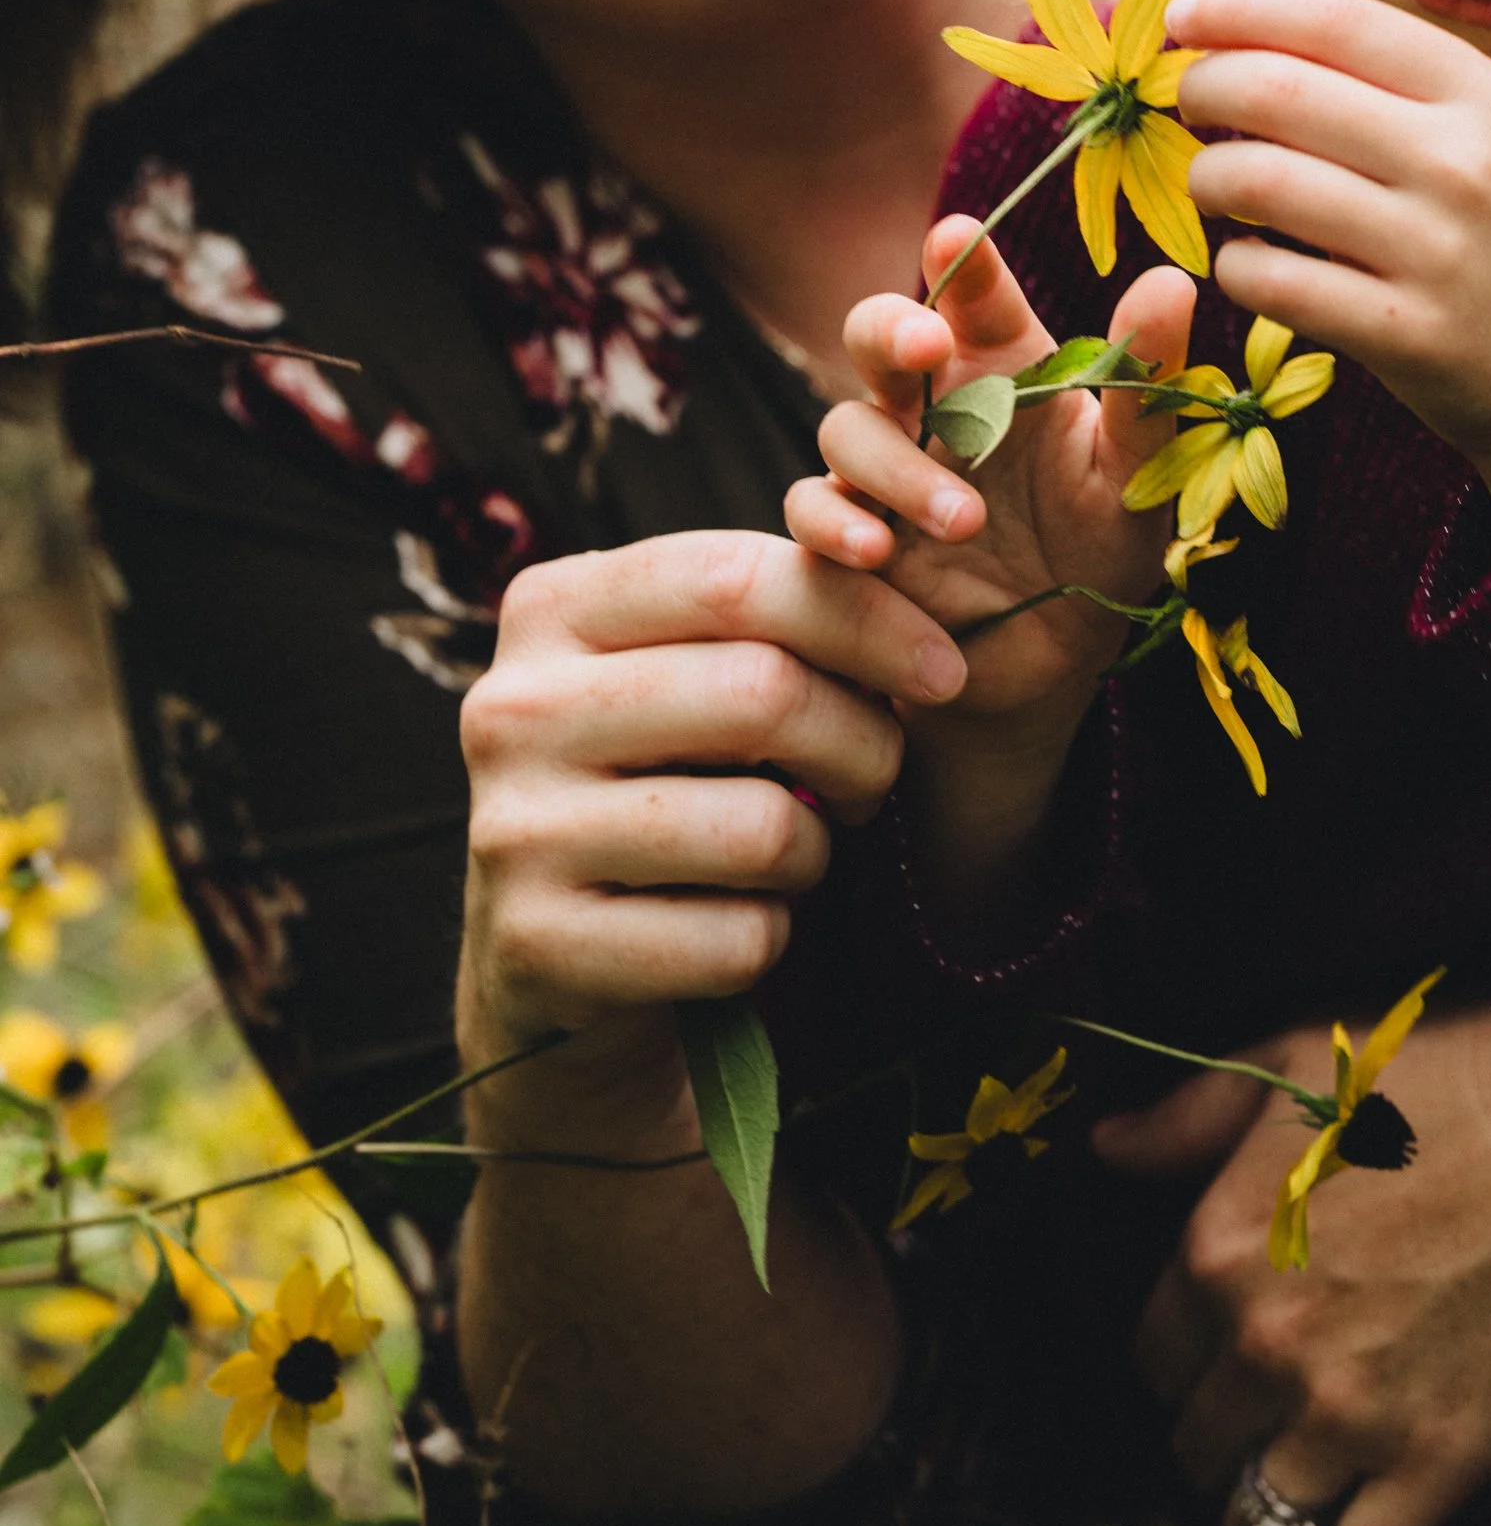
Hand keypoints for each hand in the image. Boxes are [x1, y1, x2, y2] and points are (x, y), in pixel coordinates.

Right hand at [456, 527, 957, 1146]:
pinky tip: (735, 925)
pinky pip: (737, 939)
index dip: (867, 616)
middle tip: (876, 779)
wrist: (554, 958)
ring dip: (817, 850)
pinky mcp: (540, 948)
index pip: (736, 576)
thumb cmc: (663, 783)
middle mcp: (510, 708)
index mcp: (551, 608)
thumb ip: (772, 616)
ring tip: (792, 853)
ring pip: (761, 826)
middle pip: (763, 692)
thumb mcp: (693, 677)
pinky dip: (772, 938)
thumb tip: (908, 567)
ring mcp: (513, 831)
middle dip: (864, 742)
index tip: (946, 669)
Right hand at [787, 221, 1192, 916]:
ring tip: (967, 521)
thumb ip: (1146, 386)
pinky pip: (813, 512)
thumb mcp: (1136, 478)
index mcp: (1004, 370)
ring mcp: (883, 471)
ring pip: (846, 427)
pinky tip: (879, 554)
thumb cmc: (1101, 553)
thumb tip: (1172, 280)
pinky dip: (837, 526)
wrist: (1053, 671)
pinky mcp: (848, 539)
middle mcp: (933, 406)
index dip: (962, 261)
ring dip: (898, 468)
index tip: (957, 237)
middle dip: (890, 330)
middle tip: (927, 348)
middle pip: (878, 336)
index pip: (974, 295)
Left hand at [1099, 975, 1490, 1525]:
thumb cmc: (1460, 1077)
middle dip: (1216, 1440)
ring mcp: (1349, 1416)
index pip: (1147, 1354)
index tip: (1214, 1356)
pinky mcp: (1436, 1467)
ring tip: (1276, 1511)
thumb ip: (1190, 1119)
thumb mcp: (1300, 1064)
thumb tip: (1105, 1149)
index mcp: (1221, 1244)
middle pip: (1190, 1448)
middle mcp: (1265, 1343)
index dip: (1180, 1357)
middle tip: (1257, 1426)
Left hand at [1170, 0, 1490, 527]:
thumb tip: (1244, 36)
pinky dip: (1235, 265)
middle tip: (1186, 103)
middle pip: (1280, 90)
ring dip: (1207, 177)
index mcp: (1480, 92)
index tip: (1182, 17)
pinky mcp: (1406, 334)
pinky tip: (1245, 261)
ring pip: (1260, 181)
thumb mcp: (1485, 133)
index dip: (1239, 9)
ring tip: (1211, 185)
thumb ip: (1385, 84)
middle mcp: (1462, 161)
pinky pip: (1271, 281)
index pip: (1333, 18)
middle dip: (1204, 87)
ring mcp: (1435, 251)